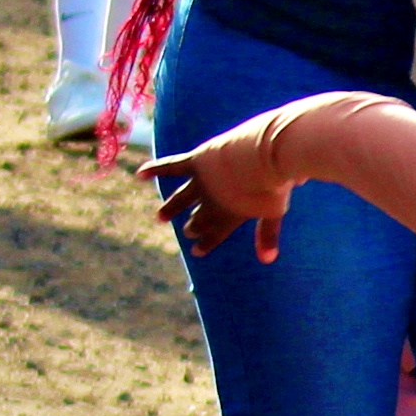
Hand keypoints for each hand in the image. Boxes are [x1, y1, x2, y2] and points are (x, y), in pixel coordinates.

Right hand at [143, 140, 289, 258]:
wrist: (264, 154)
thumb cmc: (274, 184)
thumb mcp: (273, 212)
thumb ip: (267, 234)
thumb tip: (268, 260)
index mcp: (231, 214)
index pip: (216, 234)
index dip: (207, 243)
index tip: (197, 252)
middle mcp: (212, 201)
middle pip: (200, 217)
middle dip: (195, 226)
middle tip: (189, 231)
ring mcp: (203, 182)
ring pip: (182, 198)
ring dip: (172, 207)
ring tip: (161, 217)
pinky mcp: (196, 161)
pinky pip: (171, 166)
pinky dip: (155, 169)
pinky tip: (140, 174)